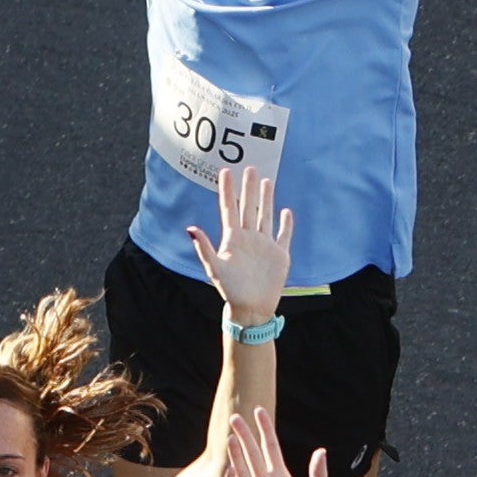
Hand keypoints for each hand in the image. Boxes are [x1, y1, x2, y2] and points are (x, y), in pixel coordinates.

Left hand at [184, 162, 294, 317]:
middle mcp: (248, 238)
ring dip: (266, 199)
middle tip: (250, 167)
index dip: (227, 190)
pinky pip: (283, 235)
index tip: (225, 171)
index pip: (229, 208)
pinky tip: (286, 211)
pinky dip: (285, 223)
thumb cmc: (230, 290)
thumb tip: (190, 228)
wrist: (251, 308)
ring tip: (267, 181)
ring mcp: (264, 245)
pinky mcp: (279, 255)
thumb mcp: (215, 268)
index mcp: (232, 239)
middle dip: (249, 187)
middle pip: (248, 207)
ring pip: (265, 216)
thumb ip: (204, 247)